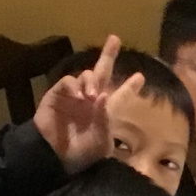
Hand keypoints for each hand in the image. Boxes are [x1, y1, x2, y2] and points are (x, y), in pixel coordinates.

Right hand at [34, 34, 141, 172]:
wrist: (55, 157)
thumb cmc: (81, 153)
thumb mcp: (101, 141)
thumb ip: (105, 119)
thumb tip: (103, 96)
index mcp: (104, 112)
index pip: (119, 96)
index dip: (129, 87)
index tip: (140, 77)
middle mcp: (90, 100)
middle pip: (101, 73)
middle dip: (108, 56)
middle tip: (115, 39)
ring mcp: (74, 96)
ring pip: (86, 76)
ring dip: (91, 81)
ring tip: (92, 95)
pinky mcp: (56, 96)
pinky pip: (67, 82)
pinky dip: (74, 85)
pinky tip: (79, 95)